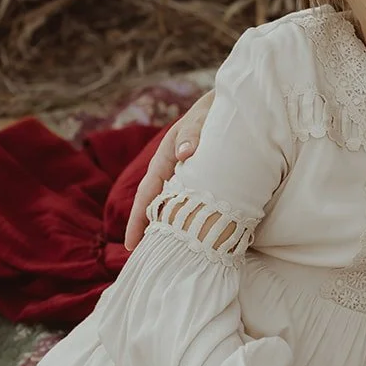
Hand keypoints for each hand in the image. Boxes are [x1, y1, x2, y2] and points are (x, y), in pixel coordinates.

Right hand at [125, 91, 213, 250]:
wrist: (234, 104)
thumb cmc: (213, 111)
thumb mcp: (201, 119)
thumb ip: (193, 133)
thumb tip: (185, 153)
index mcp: (166, 160)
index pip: (147, 195)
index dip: (138, 220)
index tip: (131, 245)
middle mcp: (174, 172)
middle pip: (158, 207)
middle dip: (151, 233)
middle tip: (150, 261)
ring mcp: (189, 178)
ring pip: (176, 209)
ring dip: (172, 229)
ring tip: (172, 256)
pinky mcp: (205, 181)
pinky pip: (195, 205)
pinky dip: (193, 221)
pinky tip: (199, 238)